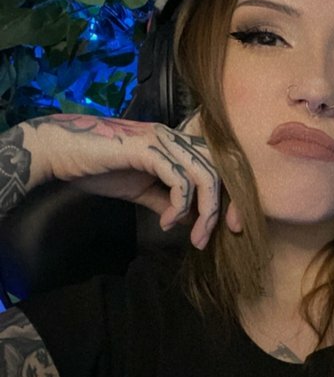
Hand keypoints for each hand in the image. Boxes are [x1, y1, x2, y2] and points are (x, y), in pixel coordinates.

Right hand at [26, 111, 242, 249]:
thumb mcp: (139, 189)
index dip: (230, 197)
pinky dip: (180, 206)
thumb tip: (188, 220)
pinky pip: (180, 179)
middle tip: (212, 238)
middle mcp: (175, 138)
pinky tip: (166, 222)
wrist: (61, 153)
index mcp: (176, 145)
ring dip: (204, 213)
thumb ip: (165, 201)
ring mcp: (163, 140)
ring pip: (204, 175)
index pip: (217, 167)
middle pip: (220, 170)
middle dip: (223, 208)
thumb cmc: (96, 168)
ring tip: (194, 238)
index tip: (230, 228)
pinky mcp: (148, 148)